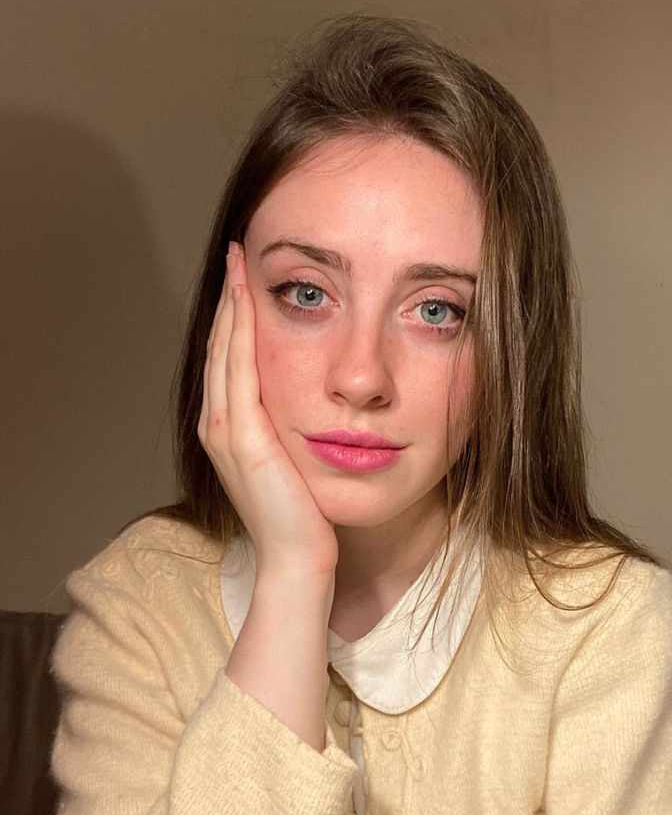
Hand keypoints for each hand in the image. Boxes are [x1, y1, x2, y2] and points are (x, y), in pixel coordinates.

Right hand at [198, 242, 338, 577]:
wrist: (298, 559)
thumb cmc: (303, 518)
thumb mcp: (292, 463)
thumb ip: (289, 431)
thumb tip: (311, 404)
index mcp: (228, 431)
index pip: (228, 361)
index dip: (233, 318)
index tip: (244, 280)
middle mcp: (217, 425)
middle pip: (220, 347)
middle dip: (228, 298)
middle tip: (236, 255)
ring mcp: (224, 430)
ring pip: (224, 350)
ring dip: (231, 303)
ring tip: (238, 262)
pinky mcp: (242, 435)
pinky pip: (238, 368)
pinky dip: (240, 329)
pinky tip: (248, 299)